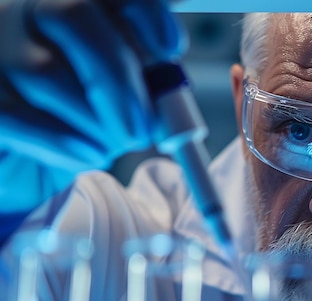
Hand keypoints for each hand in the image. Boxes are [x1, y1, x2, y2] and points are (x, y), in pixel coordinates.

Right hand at [0, 0, 186, 174]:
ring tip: (118, 143)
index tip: (170, 49)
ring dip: (96, 120)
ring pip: (47, 72)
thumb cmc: (86, 114)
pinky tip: (90, 153)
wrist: (32, 152)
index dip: (145, 11)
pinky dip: (64, 142)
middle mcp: (26, 10)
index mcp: (73, 4)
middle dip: (119, 76)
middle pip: (74, 14)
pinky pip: (18, 116)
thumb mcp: (124, 93)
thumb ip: (148, 83)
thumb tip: (171, 95)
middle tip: (144, 126)